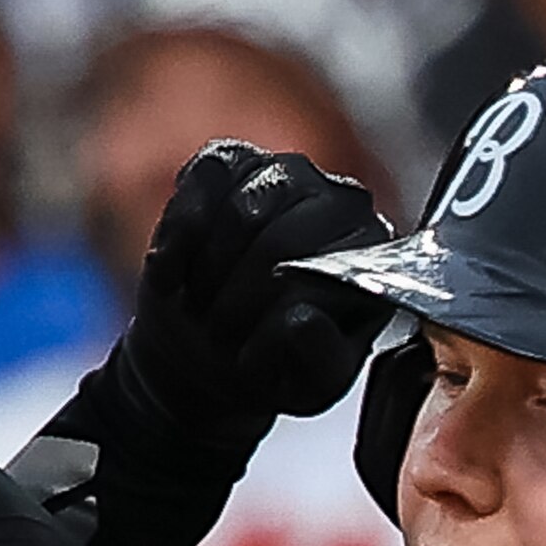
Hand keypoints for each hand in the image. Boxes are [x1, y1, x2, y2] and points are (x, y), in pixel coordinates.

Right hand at [121, 139, 388, 438]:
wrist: (209, 351)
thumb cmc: (272, 366)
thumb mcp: (307, 385)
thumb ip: (319, 360)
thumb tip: (302, 320)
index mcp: (373, 254)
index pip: (326, 271)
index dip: (273, 315)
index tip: (246, 353)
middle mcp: (340, 200)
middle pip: (280, 239)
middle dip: (236, 298)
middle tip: (219, 333)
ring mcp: (287, 172)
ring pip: (238, 211)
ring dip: (208, 272)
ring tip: (204, 305)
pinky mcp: (232, 160)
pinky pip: (203, 180)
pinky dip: (179, 234)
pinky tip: (173, 270)